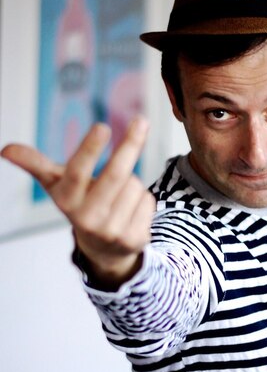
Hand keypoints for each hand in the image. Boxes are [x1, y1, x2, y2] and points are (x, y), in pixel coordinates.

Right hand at [1, 117, 154, 287]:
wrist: (104, 249)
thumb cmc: (80, 205)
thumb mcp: (58, 185)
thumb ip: (36, 165)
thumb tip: (6, 149)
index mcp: (66, 200)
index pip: (77, 172)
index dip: (89, 149)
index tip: (102, 126)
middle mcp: (87, 218)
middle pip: (116, 175)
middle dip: (130, 146)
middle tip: (141, 121)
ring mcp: (112, 231)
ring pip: (135, 186)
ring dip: (133, 182)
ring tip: (119, 194)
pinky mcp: (134, 239)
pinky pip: (148, 202)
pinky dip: (144, 199)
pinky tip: (132, 210)